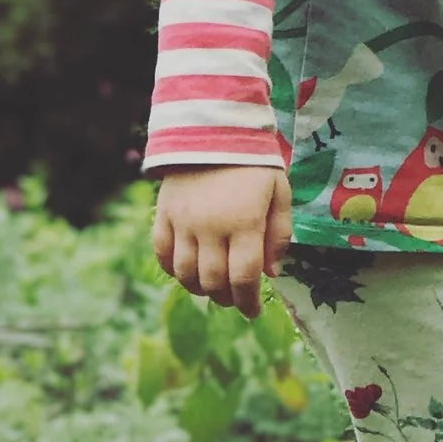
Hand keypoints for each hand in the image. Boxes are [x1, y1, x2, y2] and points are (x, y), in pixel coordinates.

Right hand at [152, 165, 292, 316]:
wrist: (213, 129)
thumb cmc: (254, 164)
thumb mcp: (280, 194)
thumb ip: (278, 234)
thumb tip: (271, 273)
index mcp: (244, 222)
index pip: (244, 277)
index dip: (248, 302)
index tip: (254, 312)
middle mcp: (210, 227)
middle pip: (213, 281)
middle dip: (227, 298)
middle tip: (236, 299)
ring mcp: (182, 222)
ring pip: (185, 274)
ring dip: (201, 289)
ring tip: (214, 288)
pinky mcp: (163, 215)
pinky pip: (162, 254)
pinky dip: (174, 270)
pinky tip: (189, 271)